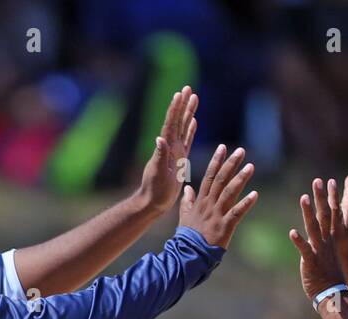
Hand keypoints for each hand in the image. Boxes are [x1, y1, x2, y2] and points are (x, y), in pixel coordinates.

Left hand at [137, 86, 197, 215]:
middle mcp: (170, 146)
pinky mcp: (179, 159)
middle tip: (188, 88)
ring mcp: (175, 151)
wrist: (153, 201)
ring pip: (183, 127)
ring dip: (188, 112)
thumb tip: (160, 139)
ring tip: (194, 98)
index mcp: (166, 147)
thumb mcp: (157, 173)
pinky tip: (194, 121)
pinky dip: (190, 129)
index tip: (180, 93)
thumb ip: (159, 156)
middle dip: (183, 104)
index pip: (171, 123)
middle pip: (178, 120)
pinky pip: (187, 140)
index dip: (175, 108)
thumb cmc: (155, 190)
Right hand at [178, 144, 258, 247]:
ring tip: (250, 167)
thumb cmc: (188, 237)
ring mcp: (216, 215)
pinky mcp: (224, 226)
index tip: (223, 147)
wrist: (188, 254)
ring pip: (229, 192)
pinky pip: (236, 213)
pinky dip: (245, 203)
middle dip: (231, 164)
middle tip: (241, 151)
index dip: (216, 161)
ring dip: (240, 179)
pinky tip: (255, 194)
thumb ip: (187, 201)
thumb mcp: (184, 216)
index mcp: (201, 201)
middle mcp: (209, 204)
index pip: (209, 176)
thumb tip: (188, 189)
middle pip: (220, 180)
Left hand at [289, 177, 347, 301]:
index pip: (333, 213)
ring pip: (313, 228)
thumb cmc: (330, 274)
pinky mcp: (310, 261)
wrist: (333, 293)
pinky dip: (299, 241)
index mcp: (331, 238)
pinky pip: (304, 249)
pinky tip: (292, 232)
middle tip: (318, 180)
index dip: (332, 197)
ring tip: (303, 198)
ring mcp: (319, 250)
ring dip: (308, 213)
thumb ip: (326, 239)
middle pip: (324, 215)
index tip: (331, 181)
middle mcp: (326, 241)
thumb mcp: (330, 253)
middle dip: (321, 197)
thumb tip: (324, 232)